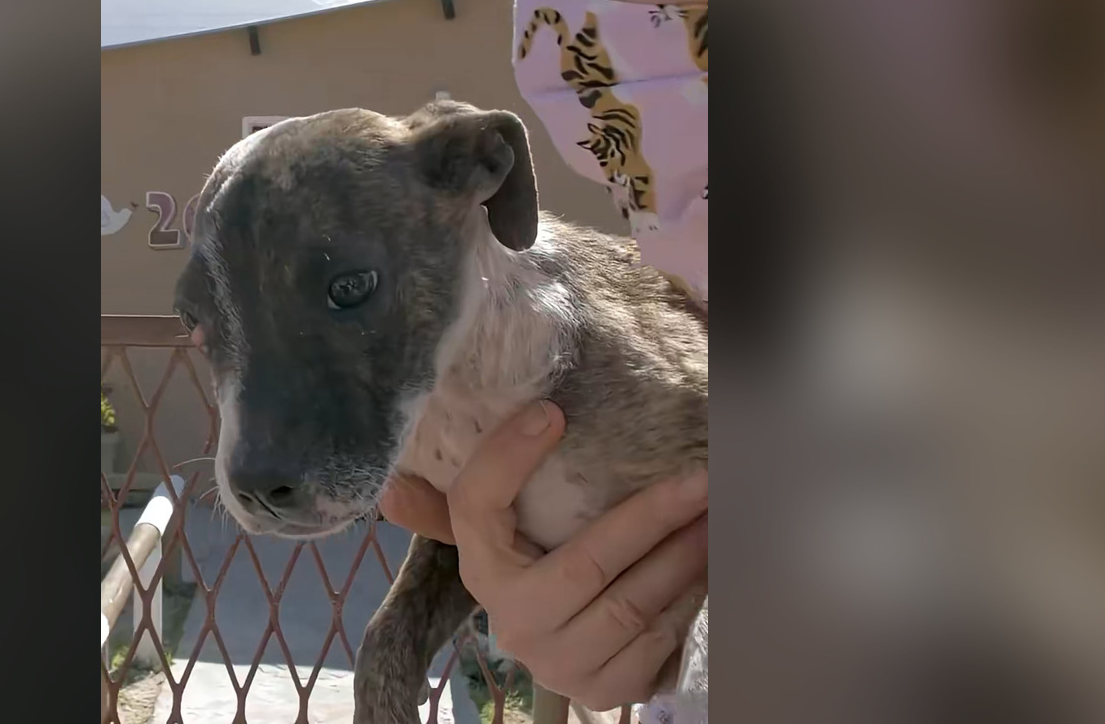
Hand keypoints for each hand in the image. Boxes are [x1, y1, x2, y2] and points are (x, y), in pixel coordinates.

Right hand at [378, 400, 708, 710]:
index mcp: (482, 570)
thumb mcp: (499, 535)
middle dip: (650, 517)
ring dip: (683, 557)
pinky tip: (711, 568)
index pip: (476, 508)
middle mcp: (514, 623)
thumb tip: (388, 488)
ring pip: (631, 605)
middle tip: (700, 476)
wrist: (566, 651)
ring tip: (716, 514)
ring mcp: (561, 665)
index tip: (553, 413)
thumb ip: (465, 500)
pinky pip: (657, 643)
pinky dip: (689, 602)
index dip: (507, 459)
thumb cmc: (536, 567)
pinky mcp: (606, 691)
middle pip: (586, 562)